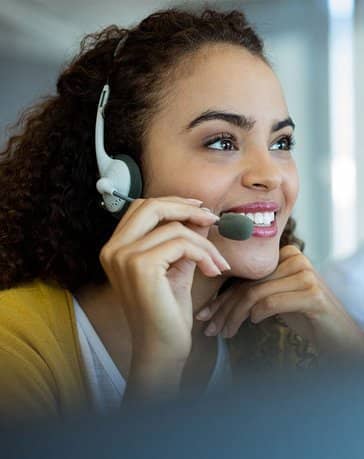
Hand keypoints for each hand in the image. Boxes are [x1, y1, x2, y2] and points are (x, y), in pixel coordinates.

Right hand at [99, 196, 229, 365]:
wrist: (161, 348)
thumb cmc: (167, 311)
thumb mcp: (176, 267)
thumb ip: (183, 240)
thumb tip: (201, 215)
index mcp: (115, 248)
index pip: (142, 208)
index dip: (173, 203)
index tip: (199, 210)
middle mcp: (113, 249)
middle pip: (151, 206)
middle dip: (186, 208)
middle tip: (212, 219)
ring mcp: (124, 257)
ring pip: (174, 228)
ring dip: (204, 243)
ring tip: (218, 263)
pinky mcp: (141, 266)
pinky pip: (182, 244)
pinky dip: (204, 254)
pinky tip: (213, 271)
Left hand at [196, 245, 363, 358]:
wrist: (339, 334)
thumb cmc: (304, 316)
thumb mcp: (276, 298)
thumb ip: (255, 291)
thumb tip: (216, 303)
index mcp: (285, 255)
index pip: (245, 277)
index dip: (222, 297)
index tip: (204, 314)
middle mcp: (295, 259)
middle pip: (248, 284)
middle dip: (224, 309)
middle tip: (208, 328)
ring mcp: (305, 274)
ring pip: (255, 294)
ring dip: (234, 317)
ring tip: (224, 333)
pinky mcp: (312, 293)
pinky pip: (271, 301)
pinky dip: (258, 314)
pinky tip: (252, 323)